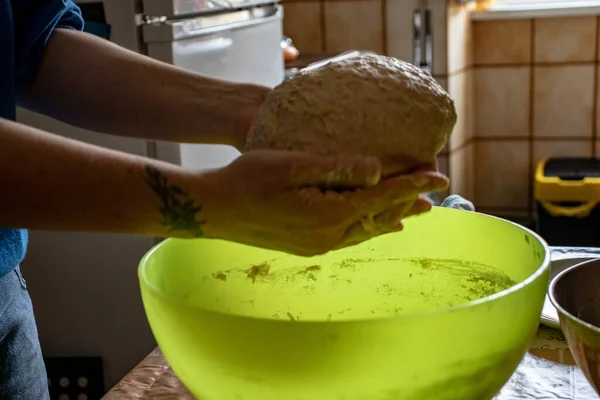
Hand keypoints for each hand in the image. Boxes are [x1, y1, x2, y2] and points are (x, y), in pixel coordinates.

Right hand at [199, 150, 447, 255]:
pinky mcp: (306, 246)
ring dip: (392, 217)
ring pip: (366, 229)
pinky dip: (370, 226)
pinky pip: (350, 236)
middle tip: (436, 193)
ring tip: (415, 210)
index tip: (440, 176)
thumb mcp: (293, 165)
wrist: (214, 209)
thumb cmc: (248, 179)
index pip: (382, 197)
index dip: (413, 185)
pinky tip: (377, 225)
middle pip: (380, 217)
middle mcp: (328, 236)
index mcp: (329, 214)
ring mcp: (317, 244)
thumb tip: (378, 169)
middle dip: (409, 203)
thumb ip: (337, 168)